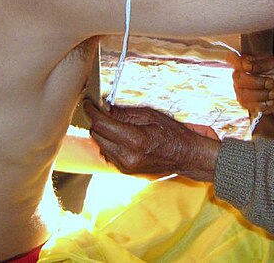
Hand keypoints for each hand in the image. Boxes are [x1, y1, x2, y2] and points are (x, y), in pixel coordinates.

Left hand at [83, 101, 219, 181]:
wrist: (185, 156)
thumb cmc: (172, 133)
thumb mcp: (150, 115)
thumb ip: (125, 112)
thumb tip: (105, 107)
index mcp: (135, 140)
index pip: (103, 124)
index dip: (92, 111)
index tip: (88, 102)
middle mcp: (127, 157)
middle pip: (97, 135)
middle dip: (97, 120)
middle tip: (103, 109)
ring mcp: (125, 167)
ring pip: (100, 145)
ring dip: (103, 132)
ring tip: (115, 123)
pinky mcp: (125, 171)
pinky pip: (108, 154)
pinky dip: (109, 142)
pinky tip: (120, 136)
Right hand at [231, 53, 273, 116]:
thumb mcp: (272, 63)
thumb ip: (258, 64)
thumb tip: (247, 66)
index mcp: (243, 64)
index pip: (233, 61)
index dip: (239, 64)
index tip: (249, 67)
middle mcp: (239, 77)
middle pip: (239, 80)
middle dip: (257, 82)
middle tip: (270, 82)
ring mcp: (242, 92)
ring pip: (245, 95)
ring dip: (263, 94)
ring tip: (273, 92)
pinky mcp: (248, 105)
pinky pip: (251, 107)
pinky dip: (264, 104)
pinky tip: (270, 100)